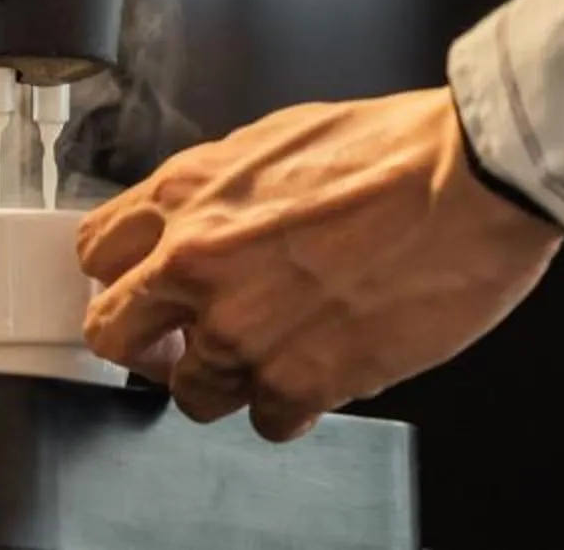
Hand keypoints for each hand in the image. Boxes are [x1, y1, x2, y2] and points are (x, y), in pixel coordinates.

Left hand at [76, 88, 558, 440]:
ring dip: (226, 379)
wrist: (469, 180)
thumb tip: (193, 225)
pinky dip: (291, 404)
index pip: (95, 252)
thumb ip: (214, 193)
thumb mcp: (271, 141)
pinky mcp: (300, 382)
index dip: (118, 277)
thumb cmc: (391, 149)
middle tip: (180, 342)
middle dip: (145, 343)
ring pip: (189, 394)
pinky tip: (320, 368)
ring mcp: (242, 330)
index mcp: (185, 194)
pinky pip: (265, 422)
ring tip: (273, 351)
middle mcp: (196, 265)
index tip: (139, 290)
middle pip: (111, 334)